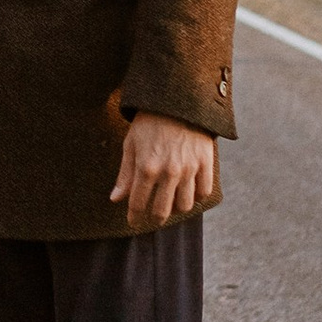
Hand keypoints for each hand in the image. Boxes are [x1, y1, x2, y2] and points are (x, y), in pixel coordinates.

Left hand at [110, 111, 216, 231]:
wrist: (177, 100)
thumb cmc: (149, 122)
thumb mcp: (131, 144)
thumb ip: (125, 175)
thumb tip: (115, 200)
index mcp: (146, 168)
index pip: (138, 203)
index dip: (134, 216)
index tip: (133, 221)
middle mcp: (169, 172)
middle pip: (163, 210)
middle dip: (156, 217)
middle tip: (153, 216)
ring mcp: (189, 168)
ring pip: (185, 205)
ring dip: (177, 208)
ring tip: (172, 204)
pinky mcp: (205, 162)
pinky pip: (204, 191)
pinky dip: (197, 197)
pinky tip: (189, 193)